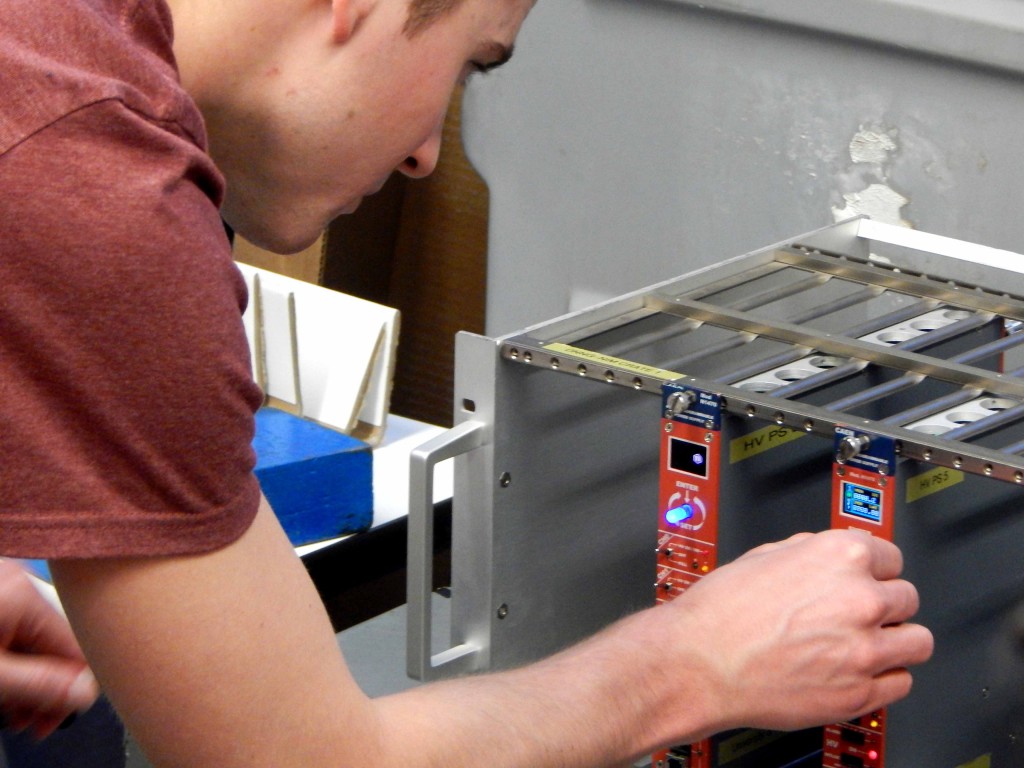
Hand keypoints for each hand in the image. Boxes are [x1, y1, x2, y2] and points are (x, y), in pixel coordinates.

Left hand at [0, 560, 98, 738]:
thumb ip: (40, 683)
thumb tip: (88, 694)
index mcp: (27, 595)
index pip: (79, 648)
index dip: (71, 690)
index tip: (55, 719)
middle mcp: (23, 581)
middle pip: (58, 643)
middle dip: (46, 687)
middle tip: (30, 722)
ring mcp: (8, 585)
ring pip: (37, 637)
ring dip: (30, 676)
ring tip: (12, 708)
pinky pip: (20, 625)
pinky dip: (15, 656)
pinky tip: (6, 681)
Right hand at [667, 529, 932, 734]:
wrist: (698, 662)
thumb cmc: (720, 612)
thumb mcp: (765, 556)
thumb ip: (811, 554)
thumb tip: (831, 559)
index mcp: (840, 556)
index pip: (891, 556)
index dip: (874, 570)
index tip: (868, 580)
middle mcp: (861, 599)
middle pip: (907, 598)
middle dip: (884, 605)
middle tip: (860, 615)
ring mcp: (864, 649)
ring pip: (918, 642)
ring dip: (896, 641)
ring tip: (870, 645)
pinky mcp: (860, 693)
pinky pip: (901, 683)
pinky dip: (884, 679)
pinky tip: (858, 672)